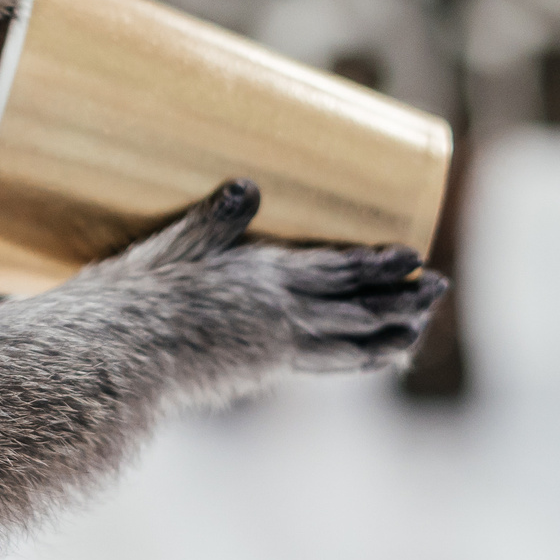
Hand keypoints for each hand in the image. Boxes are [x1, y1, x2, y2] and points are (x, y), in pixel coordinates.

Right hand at [118, 180, 448, 373]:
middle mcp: (280, 315)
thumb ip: (215, 219)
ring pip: (350, 344)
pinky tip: (366, 360)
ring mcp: (274, 349)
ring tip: (417, 329)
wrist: (120, 361)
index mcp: (265, 277)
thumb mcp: (174, 247)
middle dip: (404, 299)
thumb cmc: (137, 300)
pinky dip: (358, 361)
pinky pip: (326, 365)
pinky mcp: (261, 373)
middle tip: (440, 289)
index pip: (340, 269)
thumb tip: (249, 186)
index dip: (381, 264)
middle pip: (359, 308)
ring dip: (390, 335)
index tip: (415, 257)